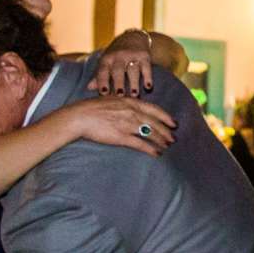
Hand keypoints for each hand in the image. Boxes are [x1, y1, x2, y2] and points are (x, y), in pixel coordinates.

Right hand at [61, 95, 176, 155]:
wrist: (80, 116)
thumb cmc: (92, 107)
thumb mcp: (112, 98)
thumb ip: (124, 102)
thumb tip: (132, 104)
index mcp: (131, 102)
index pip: (155, 109)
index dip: (166, 117)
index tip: (173, 123)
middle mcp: (133, 112)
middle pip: (156, 123)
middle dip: (166, 131)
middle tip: (173, 138)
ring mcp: (128, 125)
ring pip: (151, 133)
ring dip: (161, 140)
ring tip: (166, 146)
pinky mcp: (122, 137)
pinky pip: (141, 144)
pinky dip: (151, 149)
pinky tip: (156, 153)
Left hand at [88, 31, 156, 94]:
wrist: (133, 37)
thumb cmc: (116, 55)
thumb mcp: (105, 62)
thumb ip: (98, 76)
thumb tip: (88, 88)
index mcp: (106, 59)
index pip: (103, 71)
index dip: (102, 81)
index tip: (103, 93)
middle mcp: (119, 56)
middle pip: (118, 70)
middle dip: (119, 83)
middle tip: (120, 96)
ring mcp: (132, 55)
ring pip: (133, 70)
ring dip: (134, 83)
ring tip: (134, 95)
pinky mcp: (144, 55)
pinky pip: (146, 67)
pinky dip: (148, 77)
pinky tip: (148, 87)